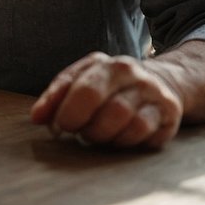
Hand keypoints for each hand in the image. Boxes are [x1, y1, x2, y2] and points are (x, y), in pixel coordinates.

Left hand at [29, 52, 182, 150]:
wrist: (160, 85)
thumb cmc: (110, 89)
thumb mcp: (81, 83)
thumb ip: (56, 97)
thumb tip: (36, 118)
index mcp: (103, 64)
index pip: (78, 86)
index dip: (63, 111)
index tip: (56, 127)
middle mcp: (129, 73)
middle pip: (96, 98)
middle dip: (80, 121)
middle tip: (76, 132)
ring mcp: (151, 91)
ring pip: (120, 116)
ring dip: (101, 134)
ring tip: (97, 135)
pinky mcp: (168, 113)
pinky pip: (142, 131)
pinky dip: (124, 140)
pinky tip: (118, 139)